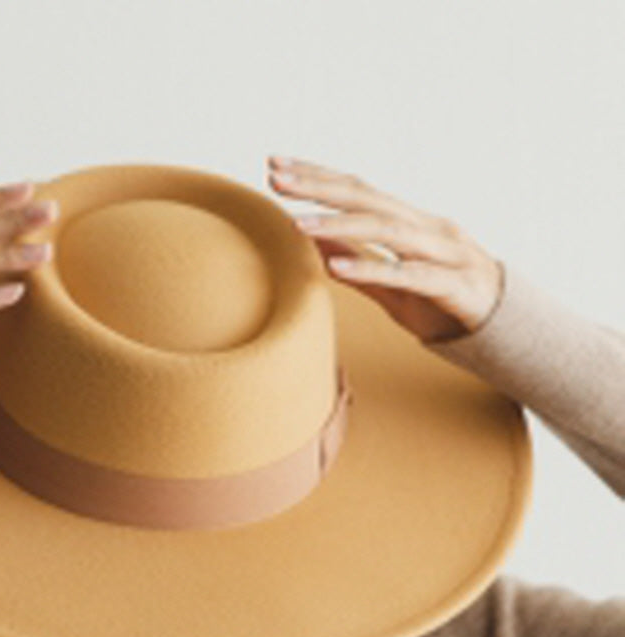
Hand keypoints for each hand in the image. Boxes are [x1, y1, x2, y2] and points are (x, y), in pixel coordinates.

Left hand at [266, 156, 503, 344]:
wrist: (504, 327)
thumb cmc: (441, 302)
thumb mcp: (391, 284)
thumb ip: (358, 263)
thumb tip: (317, 245)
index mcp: (408, 221)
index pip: (357, 189)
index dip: (317, 175)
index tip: (276, 165)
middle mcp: (425, 227)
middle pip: (366, 197)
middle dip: (319, 185)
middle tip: (275, 175)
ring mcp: (442, 252)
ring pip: (387, 229)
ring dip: (338, 224)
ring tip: (297, 224)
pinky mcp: (452, 284)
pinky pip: (407, 274)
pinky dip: (371, 269)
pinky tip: (336, 266)